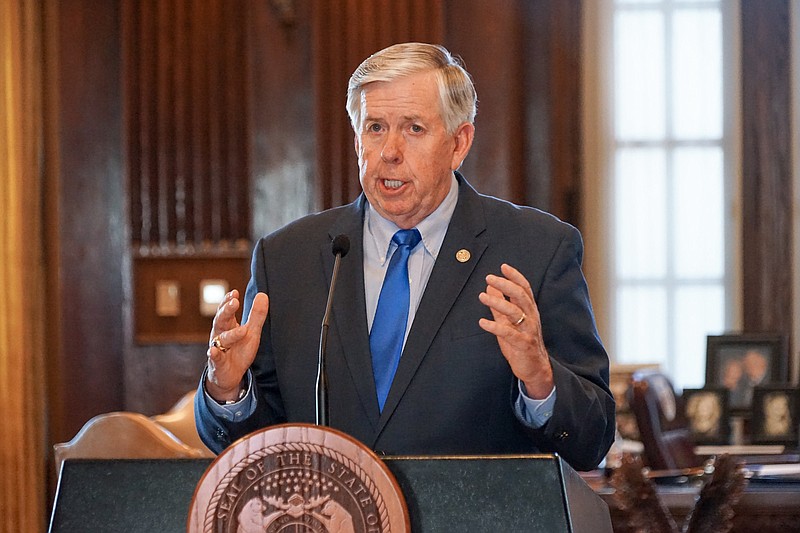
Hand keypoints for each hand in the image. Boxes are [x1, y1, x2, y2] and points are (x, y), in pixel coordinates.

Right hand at [205, 290, 268, 401]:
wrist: (230, 375)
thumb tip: (263, 294)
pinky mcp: (217, 363)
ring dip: (231, 335)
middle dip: (226, 311)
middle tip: (234, 302)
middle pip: (221, 320)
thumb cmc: (239, 350)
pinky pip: (214, 358)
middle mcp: (220, 335)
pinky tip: (213, 351)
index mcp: (228, 326)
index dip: (228, 301)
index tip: (234, 293)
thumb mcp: (251, 332)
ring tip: (242, 330)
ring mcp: (217, 348)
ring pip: (221, 340)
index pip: (226, 310)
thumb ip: (256, 315)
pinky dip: (214, 354)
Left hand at [478, 263, 553, 397]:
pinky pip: (509, 333)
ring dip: (498, 303)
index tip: (503, 267)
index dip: (515, 277)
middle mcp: (531, 318)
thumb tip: (489, 287)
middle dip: (506, 285)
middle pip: (520, 296)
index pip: (524, 289)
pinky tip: (483, 322)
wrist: (535, 368)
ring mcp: (528, 331)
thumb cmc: (521, 343)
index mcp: (529, 310)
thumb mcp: (509, 322)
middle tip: (490, 278)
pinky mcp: (523, 344)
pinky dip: (495, 327)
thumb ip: (499, 305)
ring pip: (515, 312)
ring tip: (482, 297)